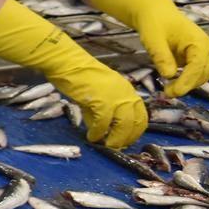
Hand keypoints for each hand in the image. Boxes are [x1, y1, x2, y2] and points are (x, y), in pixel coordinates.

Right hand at [0, 0, 146, 148]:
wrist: (67, 63)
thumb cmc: (78, 75)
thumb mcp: (95, 93)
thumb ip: (101, 110)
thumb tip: (100, 128)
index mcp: (127, 90)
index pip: (141, 114)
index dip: (135, 130)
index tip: (125, 139)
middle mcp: (126, 93)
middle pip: (137, 122)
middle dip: (128, 137)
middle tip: (116, 146)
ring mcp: (115, 97)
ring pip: (124, 125)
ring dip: (116, 138)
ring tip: (105, 145)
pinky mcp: (102, 101)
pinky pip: (103, 123)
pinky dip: (98, 132)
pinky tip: (91, 136)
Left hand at [88, 0, 208, 96]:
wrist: (156, 14)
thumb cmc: (154, 24)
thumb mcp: (153, 39)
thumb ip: (161, 56)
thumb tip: (169, 75)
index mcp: (199, 42)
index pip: (197, 67)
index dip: (187, 81)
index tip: (174, 92)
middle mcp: (207, 48)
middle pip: (203, 74)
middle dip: (187, 85)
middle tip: (166, 93)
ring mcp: (205, 54)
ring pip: (202, 76)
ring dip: (188, 85)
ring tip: (168, 89)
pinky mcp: (199, 59)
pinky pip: (198, 74)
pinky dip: (188, 80)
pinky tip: (173, 83)